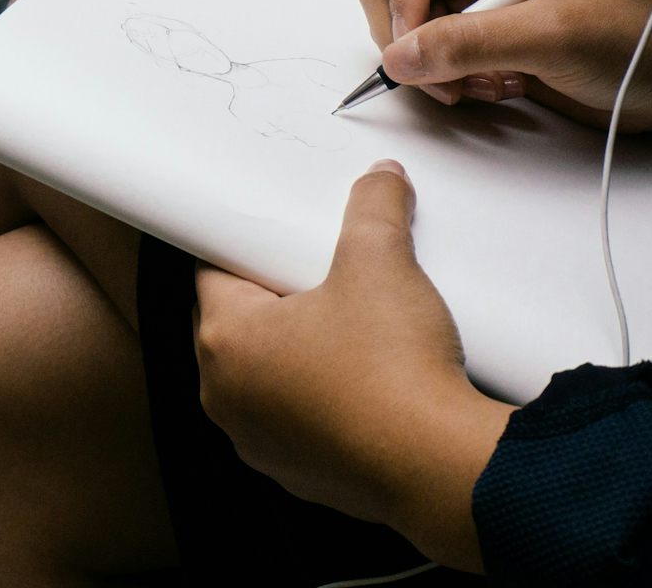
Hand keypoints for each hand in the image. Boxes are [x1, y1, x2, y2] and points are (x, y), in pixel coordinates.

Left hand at [193, 161, 511, 570]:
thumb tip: (380, 177)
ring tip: (344, 324)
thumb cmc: (392, 369)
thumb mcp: (380, 262)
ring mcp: (259, 443)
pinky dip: (319, 397)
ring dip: (295, 351)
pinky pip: (297, 419)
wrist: (440, 468)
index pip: (212, 271)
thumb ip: (373, 208)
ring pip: (266, 376)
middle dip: (273, 295)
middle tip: (316, 272)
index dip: (245, 245)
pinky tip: (361, 379)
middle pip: (238, 323)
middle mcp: (226, 397)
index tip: (271, 234)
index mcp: (225, 341)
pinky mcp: (299, 474)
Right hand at [354, 0, 651, 131]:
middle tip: (445, 76)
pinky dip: (451, 81)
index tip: (417, 34)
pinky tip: (499, 89)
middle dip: (409, 33)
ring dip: (433, 65)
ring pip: (406, 23)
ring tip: (487, 85)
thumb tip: (397, 58)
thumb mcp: (554, 34)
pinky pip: (433, 54)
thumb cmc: (642, 36)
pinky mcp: (486, 35)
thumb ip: (469, 42)